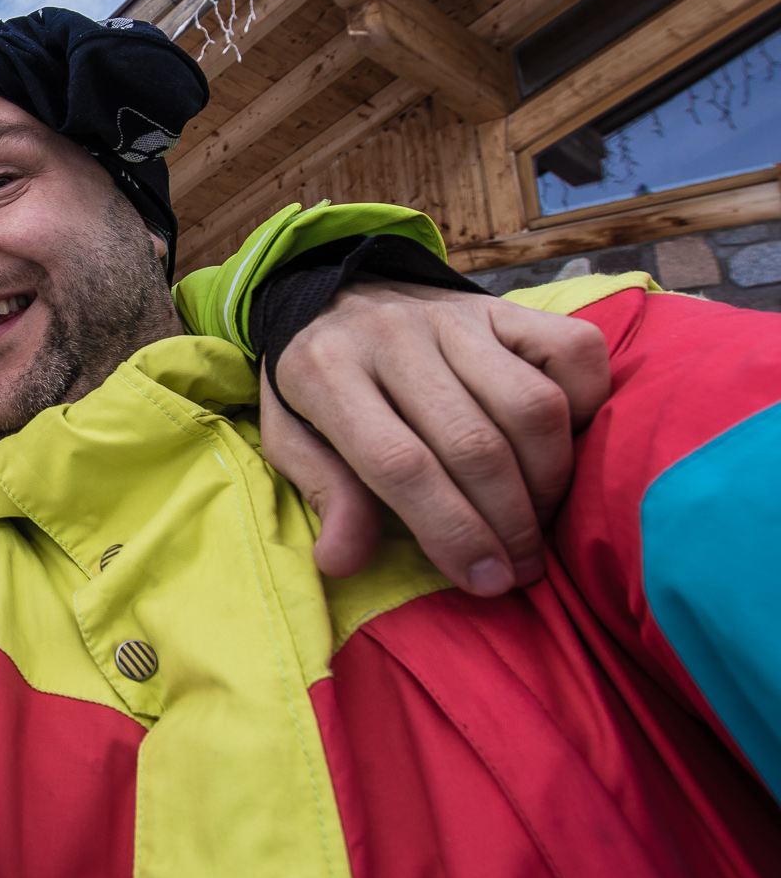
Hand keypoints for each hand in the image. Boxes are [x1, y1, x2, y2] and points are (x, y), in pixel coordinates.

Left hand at [261, 278, 609, 596]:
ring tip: (536, 518)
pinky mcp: (500, 305)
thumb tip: (343, 561)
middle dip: (507, 523)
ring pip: (531, 405)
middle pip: (473, 444)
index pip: (399, 464)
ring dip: (548, 479)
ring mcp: (451, 315)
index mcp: (325, 373)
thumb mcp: (290, 440)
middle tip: (519, 567)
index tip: (484, 581)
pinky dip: (586, 404)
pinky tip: (559, 446)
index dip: (450, 532)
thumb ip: (323, 494)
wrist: (329, 297)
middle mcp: (392, 336)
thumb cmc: (318, 388)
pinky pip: (574, 351)